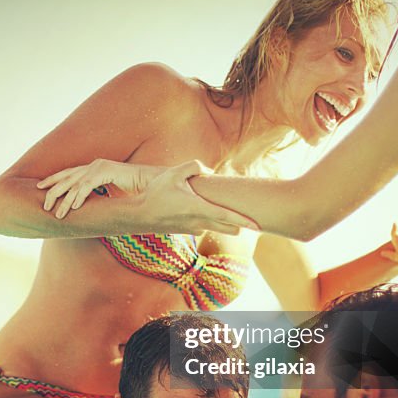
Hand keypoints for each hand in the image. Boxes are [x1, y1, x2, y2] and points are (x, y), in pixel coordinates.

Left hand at [38, 159, 160, 218]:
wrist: (151, 183)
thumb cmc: (133, 190)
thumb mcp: (109, 193)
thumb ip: (97, 196)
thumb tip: (84, 207)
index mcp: (93, 168)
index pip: (68, 172)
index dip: (53, 179)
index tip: (39, 186)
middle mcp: (94, 165)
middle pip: (67, 177)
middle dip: (53, 190)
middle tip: (44, 204)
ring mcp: (100, 167)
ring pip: (75, 184)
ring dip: (65, 200)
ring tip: (57, 213)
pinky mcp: (106, 172)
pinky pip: (87, 185)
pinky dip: (79, 196)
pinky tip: (73, 207)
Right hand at [138, 160, 258, 234]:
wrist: (139, 215)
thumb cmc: (156, 193)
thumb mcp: (173, 173)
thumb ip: (193, 166)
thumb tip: (208, 170)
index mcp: (198, 208)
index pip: (227, 217)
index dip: (244, 221)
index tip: (258, 226)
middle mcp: (199, 222)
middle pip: (228, 228)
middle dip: (240, 225)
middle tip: (252, 220)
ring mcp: (193, 229)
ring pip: (216, 228)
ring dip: (225, 223)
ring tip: (231, 214)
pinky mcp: (186, 231)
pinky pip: (204, 227)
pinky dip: (211, 222)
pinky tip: (207, 213)